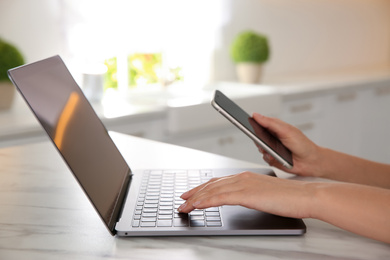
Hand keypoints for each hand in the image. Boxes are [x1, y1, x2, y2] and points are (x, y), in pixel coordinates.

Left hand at [178, 171, 312, 218]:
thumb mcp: (264, 194)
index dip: (203, 188)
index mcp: (246, 177)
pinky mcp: (246, 194)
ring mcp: (243, 184)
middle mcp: (242, 177)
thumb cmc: (288, 197)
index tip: (192, 194)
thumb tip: (240, 199)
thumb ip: (250, 194)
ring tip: (184, 206)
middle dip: (195, 193)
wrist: (305, 195)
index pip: (218, 181)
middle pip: (212, 184)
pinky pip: (220, 197)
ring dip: (196, 198)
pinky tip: (197, 205)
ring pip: (213, 190)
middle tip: (182, 201)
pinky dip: (206, 201)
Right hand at [252, 113, 322, 177]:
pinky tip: (275, 157)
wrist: (311, 162)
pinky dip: (269, 158)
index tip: (244, 120)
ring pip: (259, 148)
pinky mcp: (272, 159)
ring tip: (271, 150)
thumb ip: (270, 123)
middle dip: (257, 138)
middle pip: (257, 136)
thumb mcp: (286, 130)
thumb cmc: (302, 144)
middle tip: (260, 139)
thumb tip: (256, 115)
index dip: (252, 121)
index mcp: (275, 128)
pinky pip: (264, 158)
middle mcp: (272, 138)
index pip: (260, 122)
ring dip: (264, 149)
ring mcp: (272, 149)